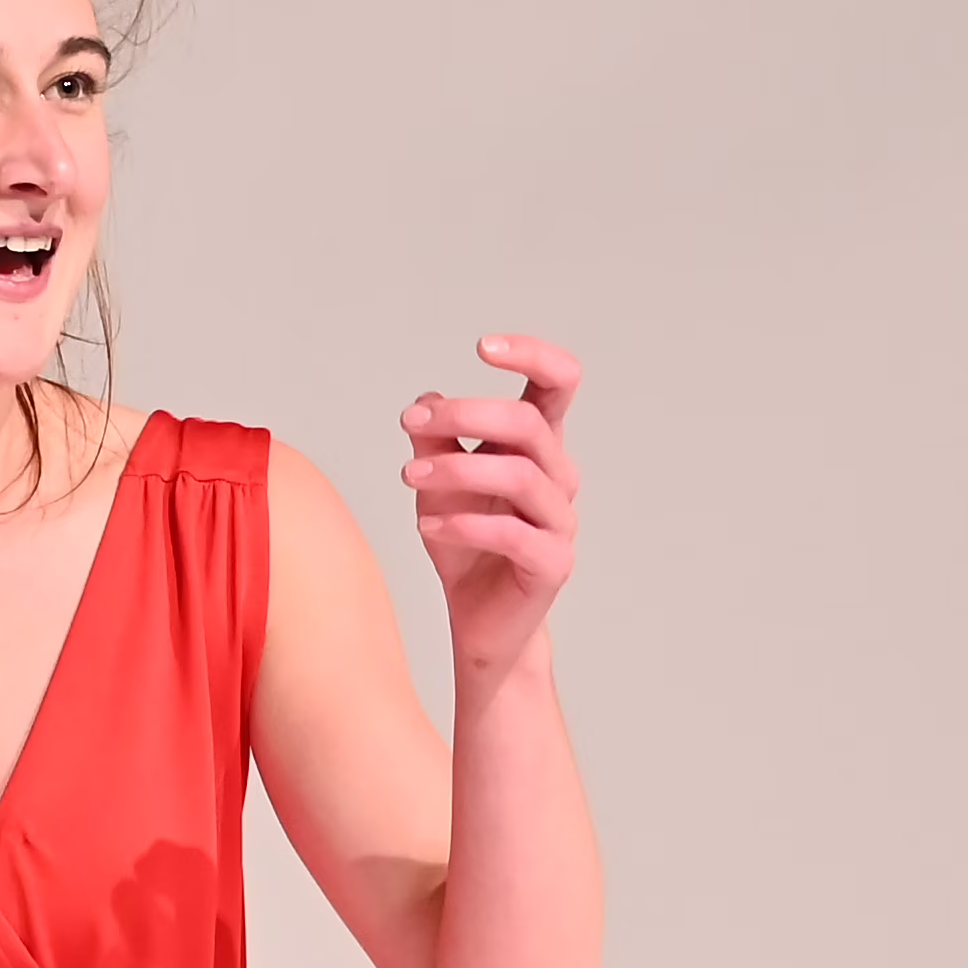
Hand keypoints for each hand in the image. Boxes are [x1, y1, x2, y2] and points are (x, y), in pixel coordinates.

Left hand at [396, 334, 580, 677]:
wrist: (479, 620)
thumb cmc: (464, 544)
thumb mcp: (436, 483)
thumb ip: (435, 440)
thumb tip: (426, 401)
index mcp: (538, 446)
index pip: (558, 383)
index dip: (532, 354)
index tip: (482, 346)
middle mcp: (557, 477)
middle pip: (528, 424)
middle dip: (466, 415)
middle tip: (412, 423)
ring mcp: (559, 521)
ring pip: (520, 475)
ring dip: (457, 468)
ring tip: (408, 476)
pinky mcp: (551, 564)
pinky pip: (513, 534)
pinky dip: (465, 524)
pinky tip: (428, 524)